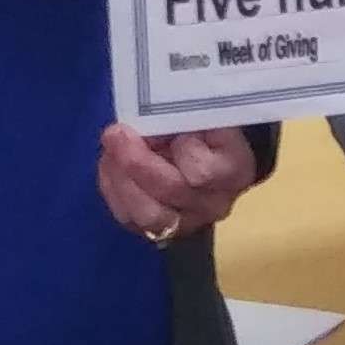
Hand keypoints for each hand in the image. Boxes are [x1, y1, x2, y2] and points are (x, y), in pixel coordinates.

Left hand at [97, 124, 257, 245]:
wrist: (216, 155)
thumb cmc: (211, 127)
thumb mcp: (208, 115)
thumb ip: (185, 117)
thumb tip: (150, 120)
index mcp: (234, 172)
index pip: (203, 172)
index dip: (180, 148)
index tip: (169, 125)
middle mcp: (214, 204)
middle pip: (171, 192)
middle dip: (137, 161)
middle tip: (116, 132)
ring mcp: (187, 223)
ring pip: (147, 213)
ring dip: (121, 179)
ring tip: (110, 150)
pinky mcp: (159, 230)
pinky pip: (128, 217)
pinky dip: (113, 189)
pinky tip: (110, 165)